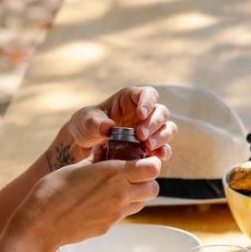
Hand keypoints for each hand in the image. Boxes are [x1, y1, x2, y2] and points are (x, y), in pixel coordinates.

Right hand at [15, 156, 161, 247]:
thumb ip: (94, 161)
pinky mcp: (108, 227)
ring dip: (137, 195)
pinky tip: (103, 202)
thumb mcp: (74, 167)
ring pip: (142, 203)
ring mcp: (116, 214)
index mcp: (113, 174)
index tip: (144, 160)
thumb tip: (102, 153)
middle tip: (132, 175)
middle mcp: (120, 194)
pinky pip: (124, 214)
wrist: (41, 225)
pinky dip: (121, 207)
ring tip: (118, 188)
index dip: (151, 163)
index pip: (151, 168)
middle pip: (153, 188)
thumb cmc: (52, 191)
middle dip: (147, 181)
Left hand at [50, 85, 177, 166]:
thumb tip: (109, 128)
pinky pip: (163, 147)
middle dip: (154, 124)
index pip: (148, 94)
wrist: (83, 147)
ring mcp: (149, 130)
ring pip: (167, 129)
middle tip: (140, 136)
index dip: (148, 102)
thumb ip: (96, 122)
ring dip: (161, 137)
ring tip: (148, 147)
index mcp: (130, 99)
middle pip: (161, 112)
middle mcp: (144, 113)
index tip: (141, 114)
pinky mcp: (150, 147)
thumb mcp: (85, 120)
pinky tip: (158, 157)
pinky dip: (163, 151)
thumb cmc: (85, 126)